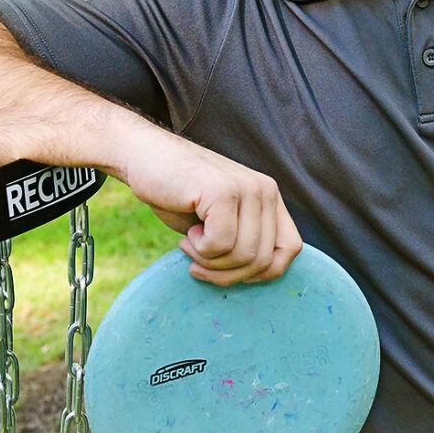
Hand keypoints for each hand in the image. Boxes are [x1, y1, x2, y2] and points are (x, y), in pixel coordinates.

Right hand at [114, 127, 301, 285]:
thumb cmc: (178, 195)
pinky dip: (200, 250)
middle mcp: (265, 190)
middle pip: (264, 260)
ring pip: (244, 256)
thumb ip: (245, 242)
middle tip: (198, 263)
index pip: (289, 249)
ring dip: (210, 262)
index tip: (227, 270)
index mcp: (270, 198)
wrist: (143, 156)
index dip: (261, 273)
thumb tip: (260, 276)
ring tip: (191, 244)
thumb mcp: (220, 222)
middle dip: (228, 274)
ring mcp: (247, 189)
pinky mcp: (223, 192)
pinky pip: (221, 244)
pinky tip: (188, 234)